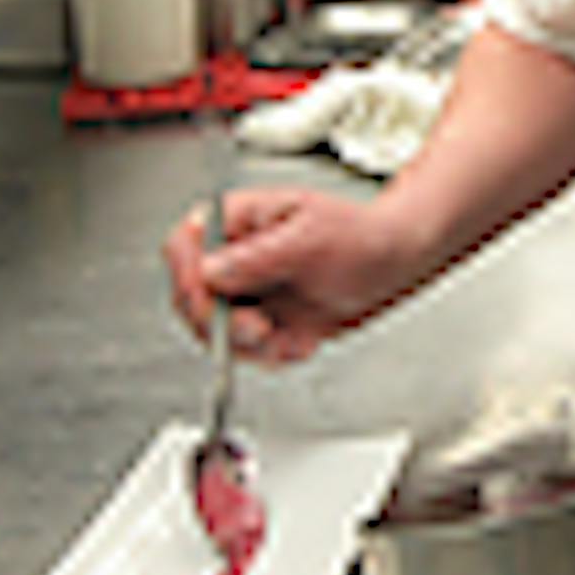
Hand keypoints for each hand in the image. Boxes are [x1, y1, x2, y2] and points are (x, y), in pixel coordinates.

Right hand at [162, 186, 429, 364]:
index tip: (212, 303)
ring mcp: (242, 291)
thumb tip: (209, 271)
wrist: (391, 263)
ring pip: (214, 332)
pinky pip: (247, 350)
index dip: (187, 279)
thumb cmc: (358, 236)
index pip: (183, 247)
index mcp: (234, 220)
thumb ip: (258, 256)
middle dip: (222, 324)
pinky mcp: (258, 320)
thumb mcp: (310, 239)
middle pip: (189, 297)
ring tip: (292, 340)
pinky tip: (303, 343)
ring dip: (251, 346)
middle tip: (261, 330)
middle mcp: (230, 256)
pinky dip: (273, 354)